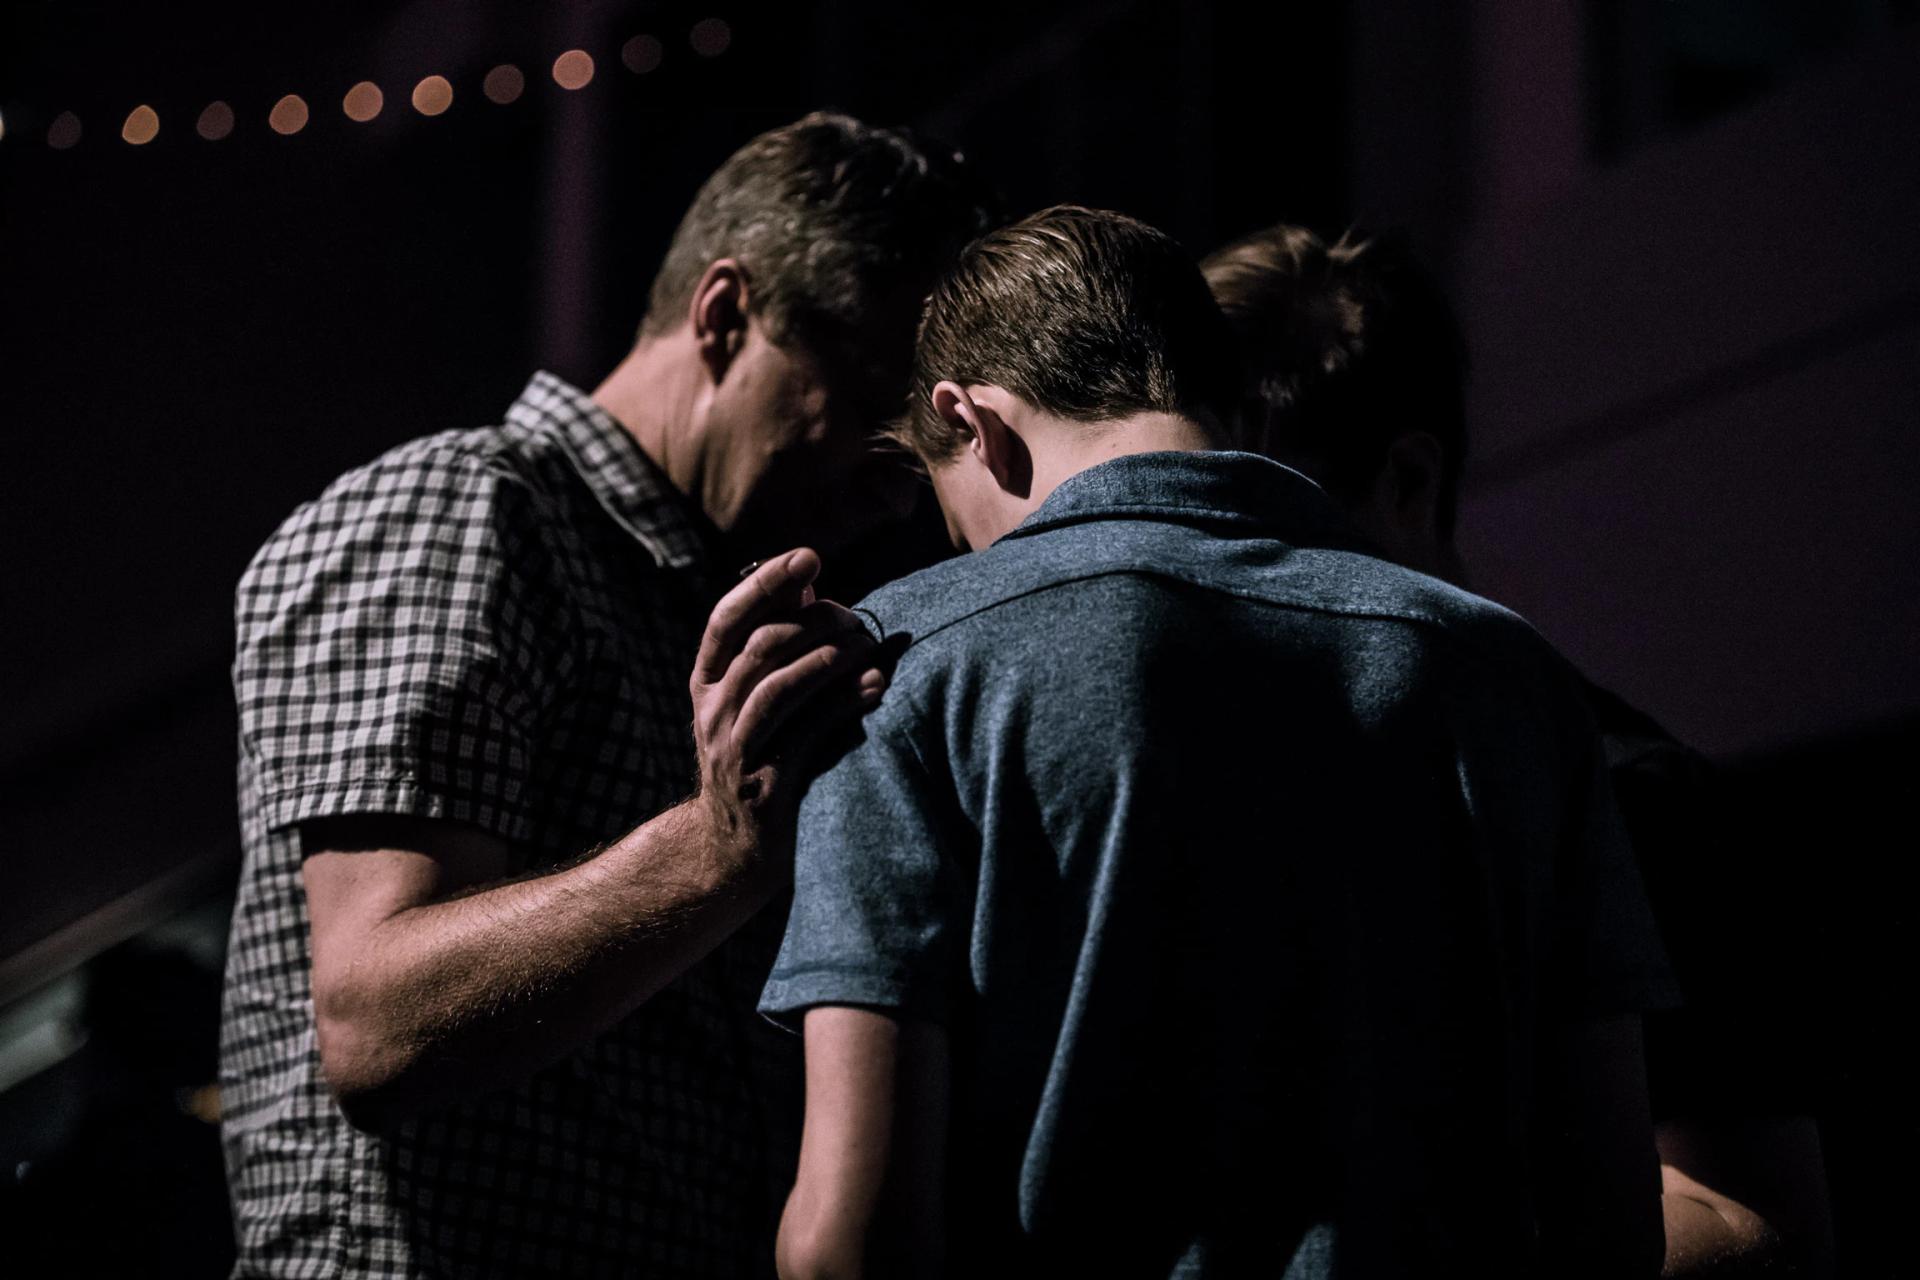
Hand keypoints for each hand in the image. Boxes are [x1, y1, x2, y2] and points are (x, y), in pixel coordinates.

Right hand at [690, 548, 887, 850]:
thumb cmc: (763, 755)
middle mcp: (712, 711)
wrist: (736, 850)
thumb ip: (777, 646)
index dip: (765, 582)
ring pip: (776, 688)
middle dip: (814, 623)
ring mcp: (734, 750)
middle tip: (856, 617)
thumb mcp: (757, 699)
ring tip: (867, 645)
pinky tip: (875, 687)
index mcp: (707, 681)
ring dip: (828, 659)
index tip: (808, 556)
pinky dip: (842, 705)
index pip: (727, 618)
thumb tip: (808, 587)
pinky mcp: (764, 785)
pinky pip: (805, 735)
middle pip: (759, 648)